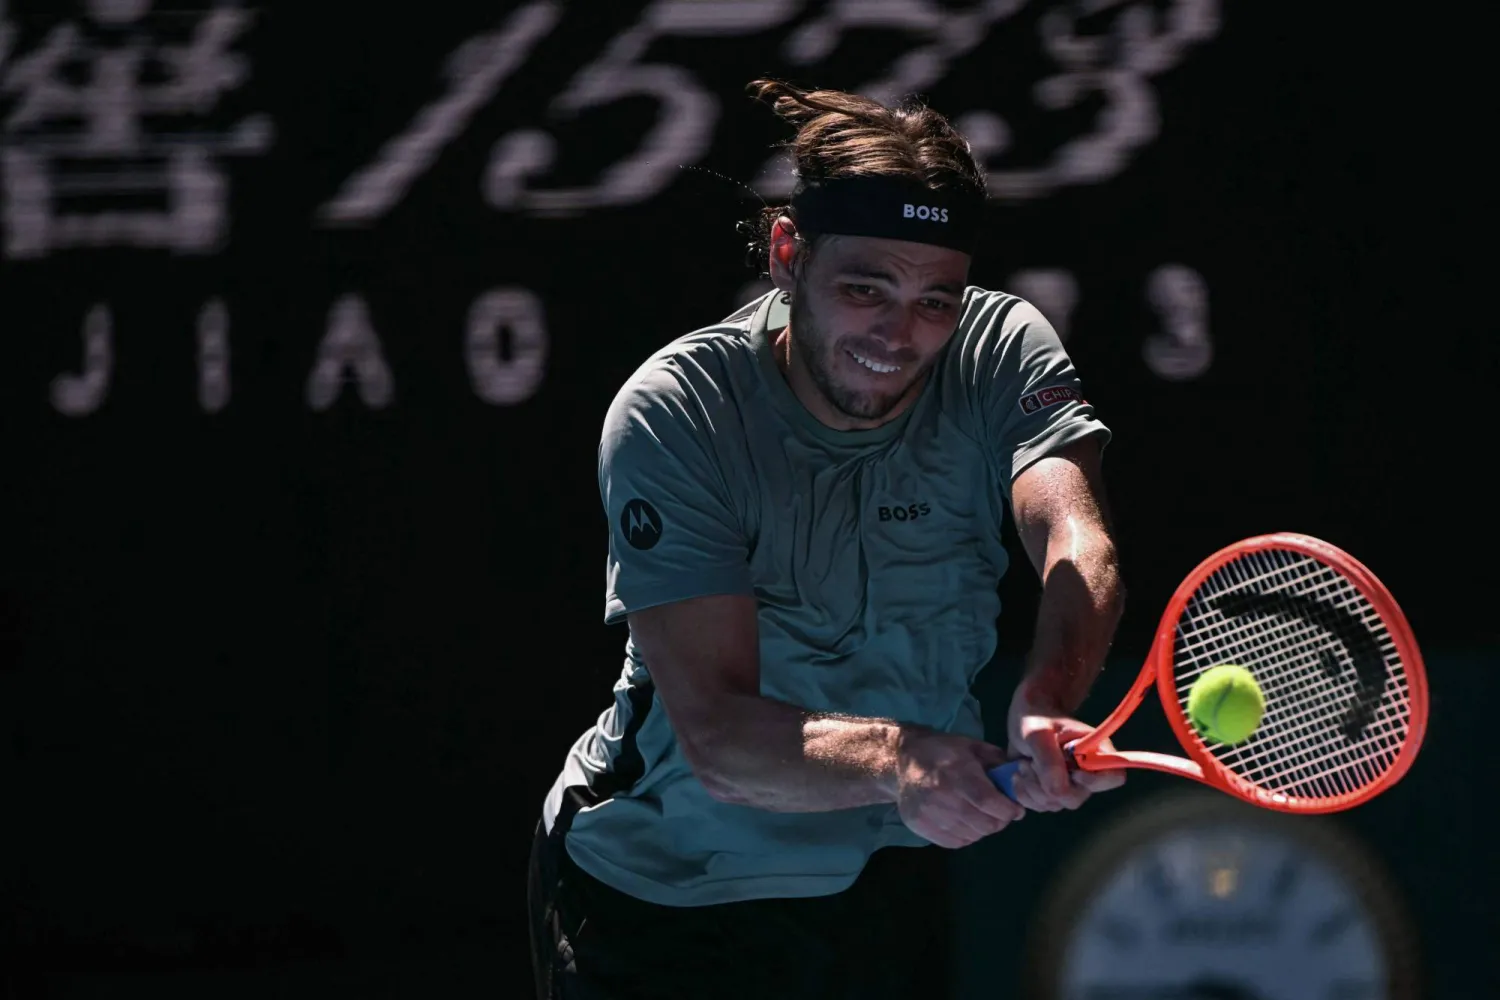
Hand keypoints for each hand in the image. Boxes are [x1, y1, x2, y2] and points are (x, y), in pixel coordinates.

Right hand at [894, 729, 1024, 848]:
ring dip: (983, 829)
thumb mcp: (972, 746)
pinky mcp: (919, 826)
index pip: (990, 802)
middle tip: (1000, 813)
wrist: (900, 760)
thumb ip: (997, 762)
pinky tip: (965, 822)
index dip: (1009, 810)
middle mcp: (941, 795)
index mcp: (956, 772)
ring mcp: (928, 813)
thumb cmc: (942, 751)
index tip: (1016, 809)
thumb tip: (1018, 783)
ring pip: (971, 836)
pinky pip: (955, 842)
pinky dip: (966, 835)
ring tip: (981, 815)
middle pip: (984, 824)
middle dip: (999, 821)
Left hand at [1005, 684, 1124, 811]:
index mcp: (1096, 752)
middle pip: (1075, 798)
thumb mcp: (1037, 732)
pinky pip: (1039, 807)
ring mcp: (1069, 785)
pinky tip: (1018, 774)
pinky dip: (1024, 794)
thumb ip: (1048, 758)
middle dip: (1046, 785)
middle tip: (1030, 763)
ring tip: (1023, 764)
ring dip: (1032, 787)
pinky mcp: (1051, 793)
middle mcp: (1087, 773)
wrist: (1022, 719)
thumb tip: (1058, 790)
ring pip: (1055, 805)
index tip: (1069, 771)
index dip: (1093, 781)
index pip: (1114, 777)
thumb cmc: (1036, 718)